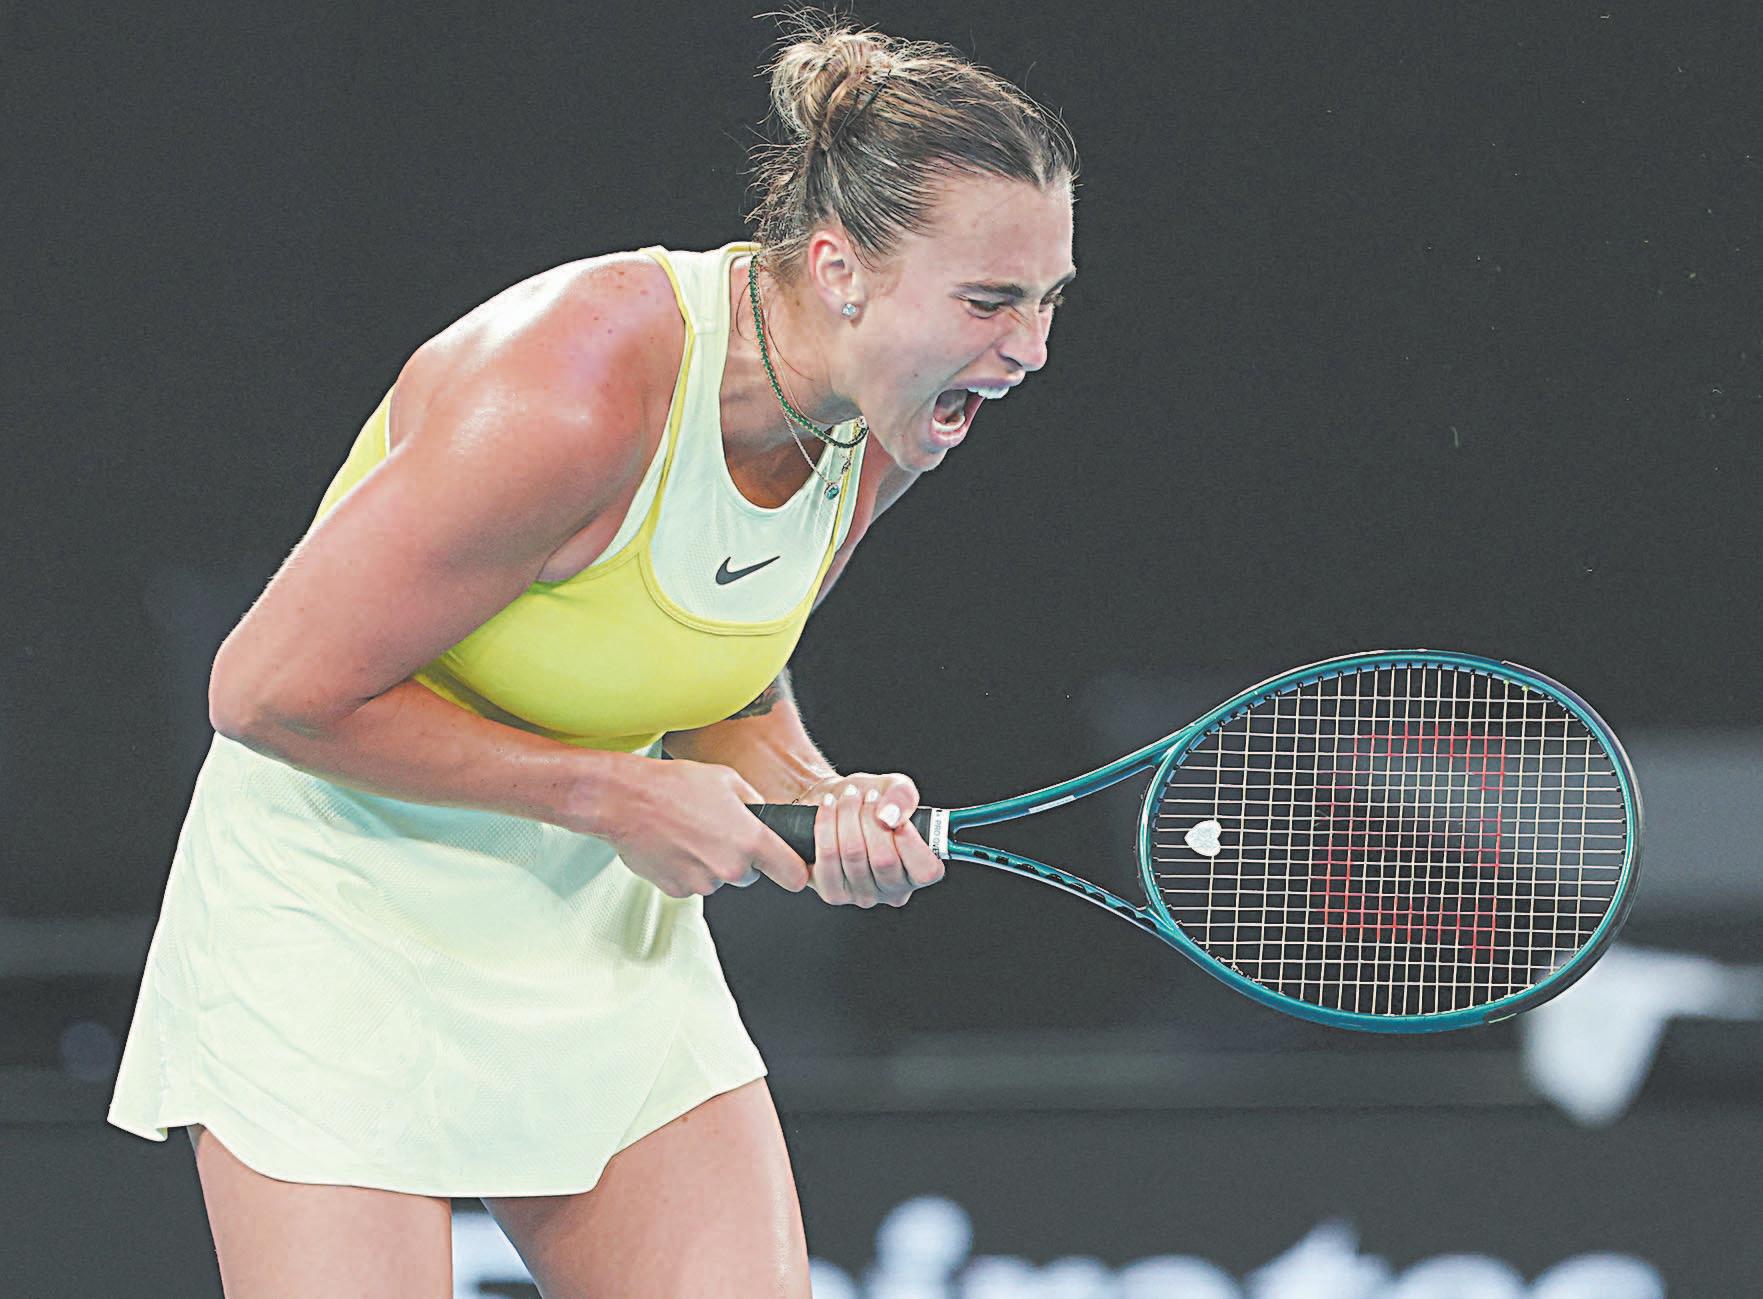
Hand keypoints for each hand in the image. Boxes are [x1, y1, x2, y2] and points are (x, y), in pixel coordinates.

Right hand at [592, 757, 810, 899]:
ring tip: (689, 833)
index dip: (794, 871)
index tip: (789, 867)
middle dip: (741, 860)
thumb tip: (764, 816)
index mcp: (750, 841)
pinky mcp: (678, 891)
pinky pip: (693, 883)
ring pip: (720, 879)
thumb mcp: (727, 780)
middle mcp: (730, 868)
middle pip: (751, 876)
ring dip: (711, 863)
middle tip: (718, 832)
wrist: (626, 801)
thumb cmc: (674, 785)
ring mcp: (703, 883)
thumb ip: (754, 804)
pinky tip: (674, 845)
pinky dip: (687, 869)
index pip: (794, 875)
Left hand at [796, 772, 945, 907]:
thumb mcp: (896, 788)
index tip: (896, 814)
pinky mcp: (833, 892)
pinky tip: (829, 807)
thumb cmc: (874, 802)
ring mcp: (863, 896)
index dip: (910, 840)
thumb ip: (903, 797)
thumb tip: (889, 816)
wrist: (839, 801)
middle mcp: (893, 891)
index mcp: (919, 873)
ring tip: (849, 796)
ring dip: (848, 816)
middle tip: (868, 795)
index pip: (925, 870)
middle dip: (871, 818)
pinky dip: (825, 825)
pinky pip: (827, 857)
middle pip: (884, 860)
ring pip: (853, 855)